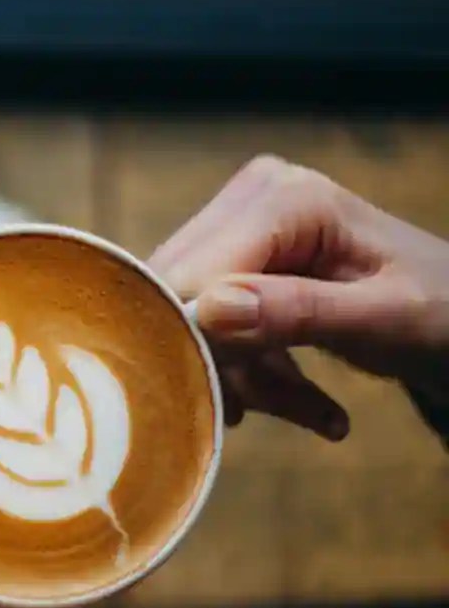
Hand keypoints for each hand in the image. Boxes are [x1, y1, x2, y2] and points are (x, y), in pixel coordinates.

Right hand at [148, 154, 448, 436]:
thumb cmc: (442, 314)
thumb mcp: (385, 320)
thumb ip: (301, 312)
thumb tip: (210, 311)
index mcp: (287, 199)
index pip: (198, 273)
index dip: (198, 340)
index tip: (234, 402)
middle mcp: (253, 197)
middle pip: (184, 294)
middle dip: (223, 362)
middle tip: (269, 409)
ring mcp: (241, 225)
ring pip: (190, 316)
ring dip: (242, 376)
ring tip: (309, 409)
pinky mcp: (236, 257)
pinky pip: (206, 323)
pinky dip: (247, 370)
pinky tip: (295, 395)